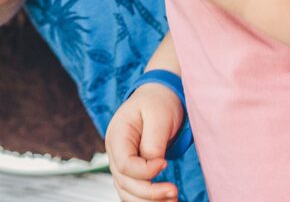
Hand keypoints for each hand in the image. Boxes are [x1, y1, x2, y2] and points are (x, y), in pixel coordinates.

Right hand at [105, 83, 182, 201]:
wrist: (158, 97)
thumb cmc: (158, 103)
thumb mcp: (158, 115)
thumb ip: (153, 141)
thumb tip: (154, 164)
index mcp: (117, 135)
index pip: (124, 164)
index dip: (144, 171)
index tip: (165, 164)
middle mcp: (115, 151)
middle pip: (124, 182)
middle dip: (150, 193)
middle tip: (175, 191)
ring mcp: (121, 162)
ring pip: (127, 192)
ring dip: (148, 201)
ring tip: (173, 199)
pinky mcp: (131, 170)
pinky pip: (133, 192)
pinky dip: (147, 200)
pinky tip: (166, 200)